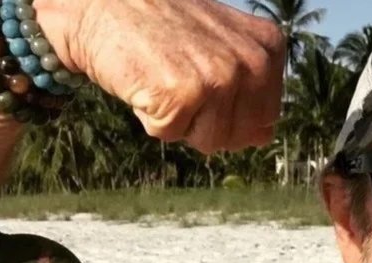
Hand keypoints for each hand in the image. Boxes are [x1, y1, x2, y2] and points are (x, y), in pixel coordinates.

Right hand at [34, 0, 284, 152]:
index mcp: (268, 47)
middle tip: (182, 80)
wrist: (103, 2)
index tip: (204, 79)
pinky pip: (172, 134)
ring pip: (210, 141)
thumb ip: (251, 88)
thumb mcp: (221, 46)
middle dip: (209, 122)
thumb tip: (264, 136)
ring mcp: (219, 78)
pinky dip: (152, 117)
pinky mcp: (183, 94)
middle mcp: (252, 62)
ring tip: (164, 78)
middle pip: (241, 136)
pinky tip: (146, 82)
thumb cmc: (161, 26)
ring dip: (181, 121)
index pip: (266, 119)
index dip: (230, 113)